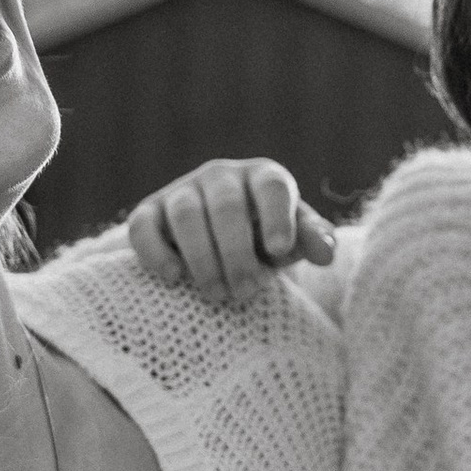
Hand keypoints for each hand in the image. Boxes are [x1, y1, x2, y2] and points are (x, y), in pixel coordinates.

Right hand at [127, 157, 339, 303]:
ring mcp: (181, 191)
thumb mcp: (291, 241)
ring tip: (218, 294)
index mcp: (262, 177)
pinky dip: (156, 252)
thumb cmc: (263, 241)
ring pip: (186, 214)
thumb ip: (312, 241)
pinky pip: (144, 226)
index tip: (278, 252)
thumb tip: (327, 252)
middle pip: (226, 205)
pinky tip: (174, 278)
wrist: (213, 243)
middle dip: (237, 254)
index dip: (277, 217)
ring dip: (203, 258)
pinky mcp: (148, 212)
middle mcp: (221, 176)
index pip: (272, 186)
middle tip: (246, 292)